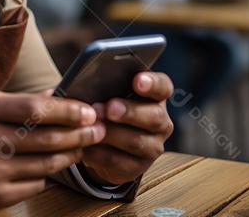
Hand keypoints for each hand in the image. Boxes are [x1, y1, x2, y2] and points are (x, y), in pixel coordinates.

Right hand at [0, 91, 105, 214]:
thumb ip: (17, 102)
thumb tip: (57, 95)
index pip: (34, 109)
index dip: (67, 110)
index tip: (87, 110)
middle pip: (46, 138)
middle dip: (79, 133)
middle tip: (97, 129)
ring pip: (45, 164)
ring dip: (70, 154)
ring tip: (82, 146)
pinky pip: (35, 185)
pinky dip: (48, 175)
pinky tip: (53, 165)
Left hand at [80, 71, 172, 186]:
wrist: (106, 144)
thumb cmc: (108, 108)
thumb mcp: (110, 94)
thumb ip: (105, 86)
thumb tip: (85, 81)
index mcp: (156, 98)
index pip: (163, 87)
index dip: (152, 83)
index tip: (138, 81)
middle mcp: (160, 123)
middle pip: (154, 117)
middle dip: (129, 112)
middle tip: (109, 108)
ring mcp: (152, 147)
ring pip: (135, 141)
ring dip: (111, 133)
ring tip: (91, 126)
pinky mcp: (137, 168)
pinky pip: (118, 161)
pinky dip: (99, 153)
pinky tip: (86, 145)